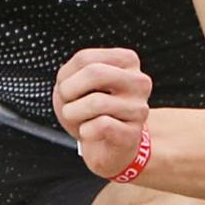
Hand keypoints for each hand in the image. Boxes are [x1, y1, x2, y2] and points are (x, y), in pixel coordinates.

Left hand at [52, 48, 152, 179]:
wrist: (104, 146)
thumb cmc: (89, 110)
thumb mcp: (76, 82)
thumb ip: (74, 74)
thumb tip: (73, 85)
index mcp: (127, 61)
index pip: (84, 58)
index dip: (65, 76)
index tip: (68, 88)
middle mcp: (139, 81)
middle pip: (94, 73)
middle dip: (69, 90)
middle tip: (67, 102)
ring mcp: (139, 108)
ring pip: (96, 102)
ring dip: (73, 113)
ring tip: (77, 119)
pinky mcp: (133, 133)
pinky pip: (101, 125)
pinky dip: (85, 130)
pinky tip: (90, 132)